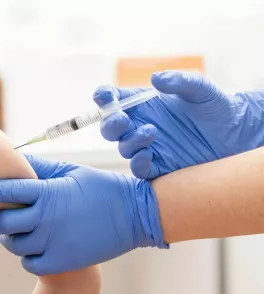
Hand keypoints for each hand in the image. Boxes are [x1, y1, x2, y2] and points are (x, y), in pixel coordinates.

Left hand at [0, 154, 166, 275]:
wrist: (133, 215)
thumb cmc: (101, 189)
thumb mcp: (71, 171)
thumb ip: (40, 169)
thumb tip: (15, 162)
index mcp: (49, 193)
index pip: (6, 191)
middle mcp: (47, 219)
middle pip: (2, 222)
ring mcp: (54, 242)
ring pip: (14, 244)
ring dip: (9, 237)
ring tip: (14, 229)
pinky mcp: (63, 260)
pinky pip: (30, 263)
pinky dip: (26, 256)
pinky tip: (33, 245)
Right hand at [94, 71, 263, 178]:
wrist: (236, 137)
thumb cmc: (218, 109)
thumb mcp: (201, 90)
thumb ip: (180, 82)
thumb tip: (155, 79)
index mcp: (146, 104)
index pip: (116, 99)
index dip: (105, 97)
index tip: (102, 96)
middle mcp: (142, 125)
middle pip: (112, 127)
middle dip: (110, 123)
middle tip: (122, 119)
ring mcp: (148, 147)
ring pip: (123, 148)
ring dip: (130, 141)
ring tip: (151, 132)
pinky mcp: (158, 166)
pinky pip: (138, 168)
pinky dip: (137, 163)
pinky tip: (148, 155)